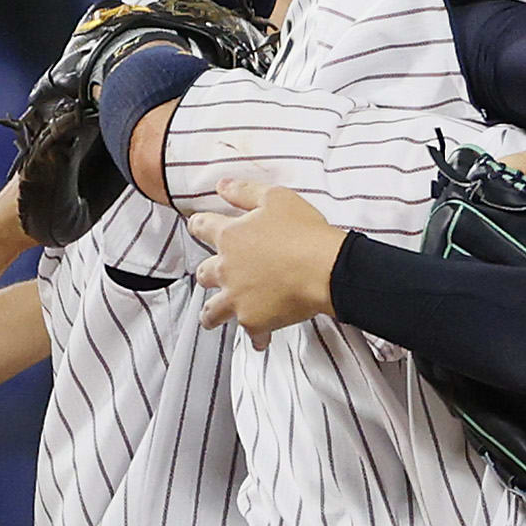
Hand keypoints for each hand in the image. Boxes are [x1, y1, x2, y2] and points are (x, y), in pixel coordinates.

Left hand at [189, 183, 347, 342]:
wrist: (326, 270)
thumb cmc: (305, 233)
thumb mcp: (276, 199)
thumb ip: (244, 192)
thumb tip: (222, 185)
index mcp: (230, 237)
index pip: (201, 227)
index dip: (199, 226)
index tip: (199, 227)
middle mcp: (226, 269)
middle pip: (203, 274)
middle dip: (207, 275)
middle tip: (212, 277)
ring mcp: (237, 298)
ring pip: (212, 311)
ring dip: (212, 314)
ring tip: (213, 318)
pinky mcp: (254, 321)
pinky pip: (250, 334)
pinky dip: (256, 337)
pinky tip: (261, 340)